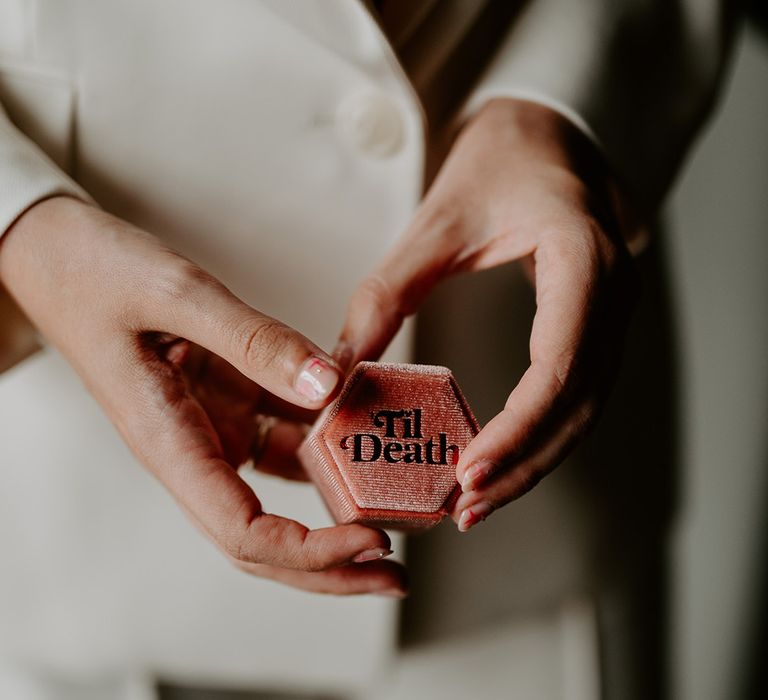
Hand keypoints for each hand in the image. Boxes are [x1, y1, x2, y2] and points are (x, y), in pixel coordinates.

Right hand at [0, 197, 406, 595]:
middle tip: (396, 574)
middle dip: (332, 566)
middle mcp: (193, 451)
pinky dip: (328, 441)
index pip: (244, 534)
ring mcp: (212, 429)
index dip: (311, 552)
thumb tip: (329, 386)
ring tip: (395, 512)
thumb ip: (254, 340)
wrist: (58, 254)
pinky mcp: (227, 402)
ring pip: (280, 495)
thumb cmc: (95, 273)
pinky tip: (367, 432)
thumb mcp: (178, 294)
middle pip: (266, 540)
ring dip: (335, 512)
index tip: (370, 541)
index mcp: (169, 444)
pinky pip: (285, 436)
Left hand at [336, 98, 638, 530]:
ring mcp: (613, 313)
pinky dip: (538, 434)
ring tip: (475, 499)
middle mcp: (613, 294)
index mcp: (582, 260)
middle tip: (464, 506)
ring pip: (582, 411)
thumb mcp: (436, 219)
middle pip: (578, 406)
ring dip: (532, 460)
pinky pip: (575, 394)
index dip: (518, 430)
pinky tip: (498, 457)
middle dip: (523, 463)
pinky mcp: (596, 325)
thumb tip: (338, 369)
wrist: (549, 133)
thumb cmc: (500, 161)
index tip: (469, 474)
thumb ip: (387, 292)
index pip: (560, 367)